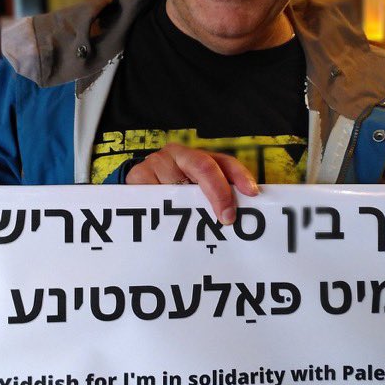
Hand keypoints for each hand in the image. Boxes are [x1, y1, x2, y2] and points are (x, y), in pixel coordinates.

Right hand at [126, 143, 258, 224]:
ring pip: (180, 185)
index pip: (223, 162)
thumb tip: (239, 216)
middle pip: (204, 167)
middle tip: (228, 218)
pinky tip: (169, 226)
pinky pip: (155, 197)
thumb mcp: (193, 193)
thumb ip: (213, 198)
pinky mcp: (137, 176)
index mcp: (197, 156)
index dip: (239, 175)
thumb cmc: (171, 195)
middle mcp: (177, 154)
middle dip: (219, 192)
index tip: (251, 193)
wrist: (133, 191)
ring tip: (197, 230)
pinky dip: (164, 213)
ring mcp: (156, 162)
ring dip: (190, 209)